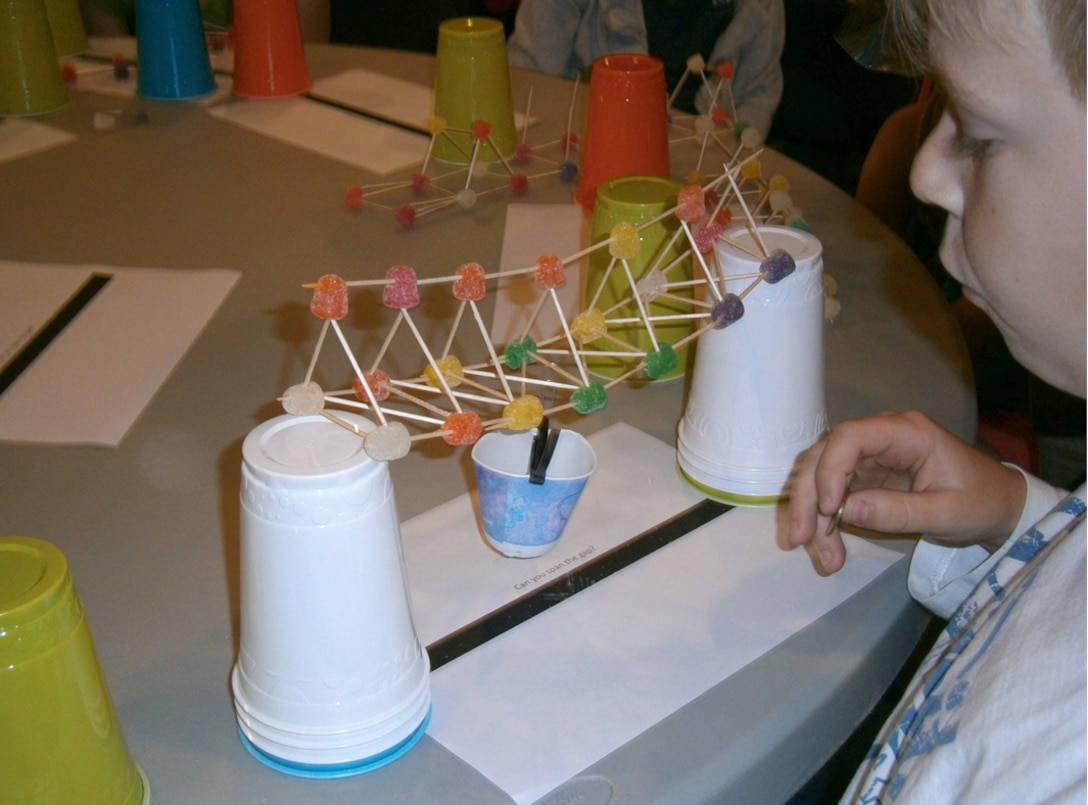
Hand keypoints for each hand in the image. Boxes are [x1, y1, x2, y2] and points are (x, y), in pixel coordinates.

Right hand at [786, 411, 1025, 572]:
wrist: (1001, 508)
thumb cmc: (982, 503)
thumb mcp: (947, 514)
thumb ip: (898, 511)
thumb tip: (844, 510)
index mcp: (906, 433)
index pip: (850, 437)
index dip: (830, 469)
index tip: (828, 509)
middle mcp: (881, 438)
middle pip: (826, 456)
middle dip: (808, 497)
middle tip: (801, 538)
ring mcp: (871, 458)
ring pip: (823, 476)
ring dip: (813, 514)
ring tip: (825, 556)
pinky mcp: (867, 478)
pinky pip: (835, 495)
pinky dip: (827, 522)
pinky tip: (829, 548)